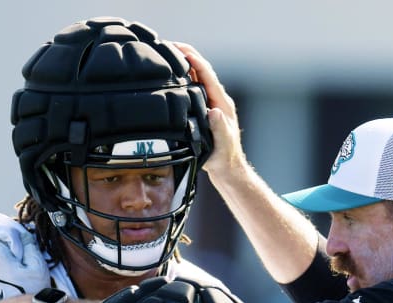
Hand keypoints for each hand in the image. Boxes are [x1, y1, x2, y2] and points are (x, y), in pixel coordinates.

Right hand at [174, 42, 245, 176]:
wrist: (226, 167)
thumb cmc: (224, 157)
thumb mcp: (223, 144)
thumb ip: (220, 128)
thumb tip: (214, 111)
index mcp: (222, 104)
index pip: (208, 76)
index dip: (195, 61)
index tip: (181, 50)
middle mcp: (217, 99)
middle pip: (202, 71)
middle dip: (187, 56)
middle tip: (168, 45)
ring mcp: (211, 103)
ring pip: (197, 78)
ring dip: (183, 65)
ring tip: (166, 54)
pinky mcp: (204, 109)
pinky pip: (193, 88)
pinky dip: (182, 78)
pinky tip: (170, 76)